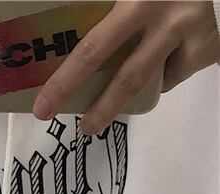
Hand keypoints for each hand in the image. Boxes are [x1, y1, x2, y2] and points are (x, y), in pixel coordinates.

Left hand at [33, 1, 219, 134]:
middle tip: (83, 128)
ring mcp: (192, 31)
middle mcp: (166, 15)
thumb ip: (103, 15)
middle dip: (100, 108)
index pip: (92, 49)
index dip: (64, 82)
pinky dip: (162, 71)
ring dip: (121, 102)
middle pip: (127, 77)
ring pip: (150, 80)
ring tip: (99, 117)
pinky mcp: (210, 46)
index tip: (43, 108)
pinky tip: (161, 56)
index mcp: (136, 0)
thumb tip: (60, 40)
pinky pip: (175, 72)